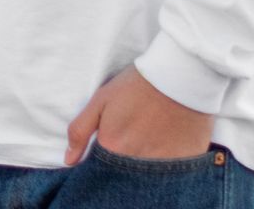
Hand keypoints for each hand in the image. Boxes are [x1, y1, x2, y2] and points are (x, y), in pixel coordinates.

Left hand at [65, 66, 212, 163]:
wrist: (179, 76)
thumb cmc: (136, 86)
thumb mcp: (100, 101)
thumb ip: (80, 131)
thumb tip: (69, 161)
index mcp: (112, 149)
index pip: (100, 171)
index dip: (103, 161)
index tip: (111, 145)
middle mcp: (136, 163)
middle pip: (124, 176)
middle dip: (124, 165)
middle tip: (132, 138)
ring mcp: (162, 166)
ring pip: (146, 178)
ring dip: (144, 165)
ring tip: (149, 139)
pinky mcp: (185, 163)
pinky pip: (171, 174)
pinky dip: (166, 164)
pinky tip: (166, 143)